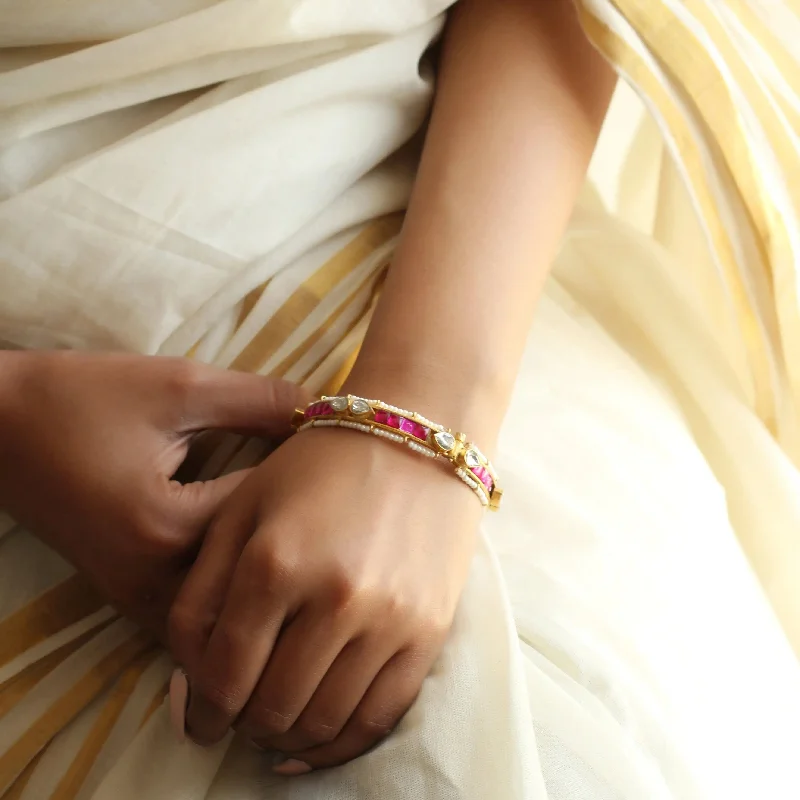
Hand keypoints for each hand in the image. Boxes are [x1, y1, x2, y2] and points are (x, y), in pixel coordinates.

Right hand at [0, 350, 305, 638]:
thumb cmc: (79, 396)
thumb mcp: (178, 386)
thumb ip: (259, 399)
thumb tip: (327, 410)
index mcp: (168, 528)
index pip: (268, 518)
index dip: (307, 483)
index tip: (332, 456)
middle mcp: (153, 580)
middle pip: (253, 575)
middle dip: (292, 535)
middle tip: (327, 498)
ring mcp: (133, 597)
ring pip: (224, 606)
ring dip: (260, 570)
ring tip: (296, 528)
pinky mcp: (124, 594)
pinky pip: (193, 608)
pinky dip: (227, 585)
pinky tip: (249, 552)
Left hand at [169, 426, 480, 770]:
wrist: (413, 440)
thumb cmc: (318, 467)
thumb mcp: (242, 509)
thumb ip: (201, 591)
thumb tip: (189, 680)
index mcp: (275, 562)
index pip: (224, 674)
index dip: (202, 713)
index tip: (198, 722)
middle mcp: (334, 598)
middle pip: (272, 708)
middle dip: (242, 726)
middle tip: (236, 718)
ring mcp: (389, 618)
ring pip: (323, 722)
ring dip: (288, 737)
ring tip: (275, 723)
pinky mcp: (429, 630)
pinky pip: (382, 716)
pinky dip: (342, 744)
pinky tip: (318, 740)